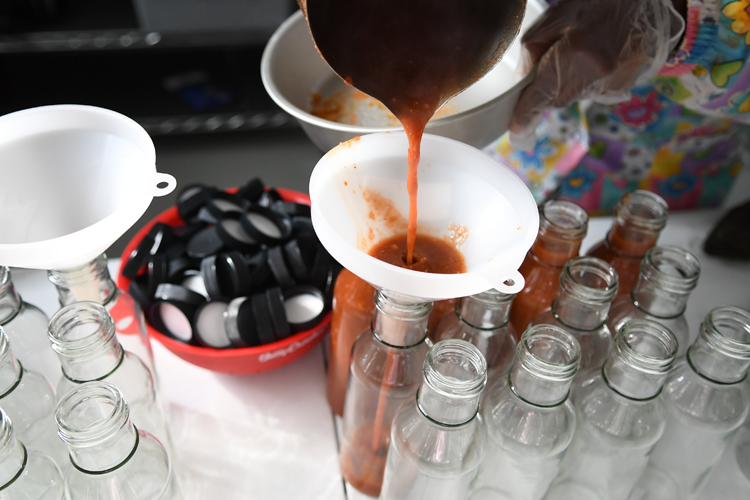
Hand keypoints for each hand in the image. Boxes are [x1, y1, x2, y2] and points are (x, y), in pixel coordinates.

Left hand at [510, 0, 682, 149]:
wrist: (649, 2)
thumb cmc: (599, 1)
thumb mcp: (557, 15)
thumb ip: (532, 51)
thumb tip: (523, 85)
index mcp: (575, 55)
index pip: (541, 98)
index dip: (524, 118)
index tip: (517, 137)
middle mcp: (596, 77)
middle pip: (556, 99)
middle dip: (549, 84)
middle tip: (561, 52)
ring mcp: (613, 85)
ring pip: (575, 95)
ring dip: (572, 78)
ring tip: (588, 46)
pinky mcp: (624, 87)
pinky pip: (594, 91)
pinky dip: (591, 77)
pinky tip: (603, 53)